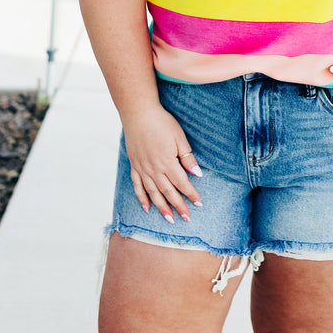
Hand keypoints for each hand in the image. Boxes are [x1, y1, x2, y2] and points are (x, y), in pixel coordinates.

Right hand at [121, 104, 202, 222]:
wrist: (138, 113)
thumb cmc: (161, 122)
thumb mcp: (179, 138)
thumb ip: (187, 157)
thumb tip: (197, 174)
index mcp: (167, 162)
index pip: (182, 183)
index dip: (191, 195)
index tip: (198, 204)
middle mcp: (154, 169)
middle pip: (168, 192)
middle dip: (178, 206)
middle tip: (186, 218)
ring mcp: (142, 168)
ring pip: (153, 193)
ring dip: (161, 207)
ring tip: (169, 219)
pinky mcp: (134, 165)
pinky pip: (137, 186)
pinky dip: (142, 198)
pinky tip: (146, 207)